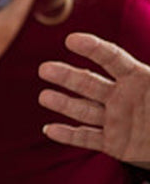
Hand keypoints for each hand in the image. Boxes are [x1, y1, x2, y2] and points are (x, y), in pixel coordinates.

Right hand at [38, 32, 149, 167]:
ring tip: (44, 96)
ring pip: (83, 109)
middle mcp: (122, 97)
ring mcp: (115, 120)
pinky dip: (68, 135)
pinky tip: (50, 129)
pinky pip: (87, 137)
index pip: (112, 59)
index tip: (72, 40)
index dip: (93, 49)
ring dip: (63, 103)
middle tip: (45, 69)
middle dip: (66, 76)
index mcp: (139, 79)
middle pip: (89, 83)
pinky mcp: (113, 143)